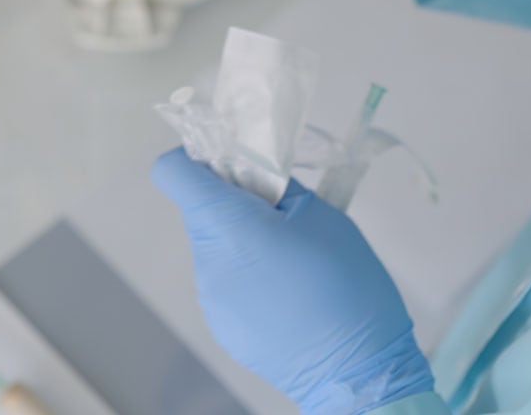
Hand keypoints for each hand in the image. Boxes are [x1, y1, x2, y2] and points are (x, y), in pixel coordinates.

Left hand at [152, 148, 433, 413]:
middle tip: (281, 215)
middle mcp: (207, 261)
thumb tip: (251, 179)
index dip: (194, 159)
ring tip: (291, 262)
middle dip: (234, 203)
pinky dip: (247, 278)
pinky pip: (225, 284)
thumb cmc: (347, 282)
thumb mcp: (321, 214)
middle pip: (201, 211)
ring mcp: (211, 299)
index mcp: (228, 225)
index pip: (173, 173)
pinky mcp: (222, 328)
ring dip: (242, 242)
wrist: (357, 370)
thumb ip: (276, 188)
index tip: (229, 166)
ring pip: (215, 248)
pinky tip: (286, 296)